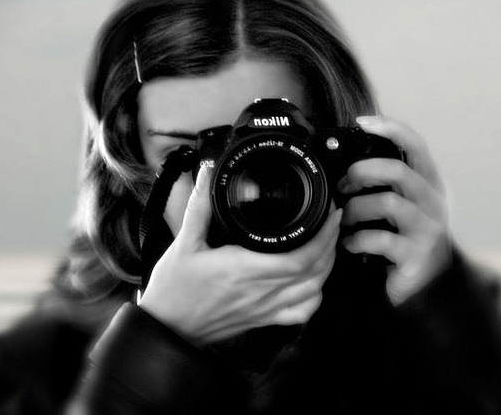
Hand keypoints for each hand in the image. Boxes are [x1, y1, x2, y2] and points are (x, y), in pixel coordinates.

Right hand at [139, 165, 341, 345]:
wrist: (167, 328)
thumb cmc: (174, 289)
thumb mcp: (183, 243)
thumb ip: (199, 206)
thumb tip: (207, 173)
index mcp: (245, 269)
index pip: (300, 256)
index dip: (324, 236)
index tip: (330, 214)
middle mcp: (261, 291)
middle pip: (315, 272)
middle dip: (332, 244)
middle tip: (333, 222)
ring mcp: (265, 308)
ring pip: (313, 292)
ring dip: (327, 268)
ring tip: (328, 245)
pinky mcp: (264, 319)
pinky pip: (301, 313)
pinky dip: (316, 297)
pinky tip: (314, 282)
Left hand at [338, 116, 450, 304]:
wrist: (427, 287)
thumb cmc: (406, 240)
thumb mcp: (401, 207)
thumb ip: (385, 185)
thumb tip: (346, 165)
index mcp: (428, 184)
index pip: (416, 144)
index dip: (390, 128)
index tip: (362, 122)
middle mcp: (433, 202)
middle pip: (398, 171)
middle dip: (362, 171)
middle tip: (342, 184)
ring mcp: (427, 228)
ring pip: (387, 203)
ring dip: (355, 209)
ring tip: (343, 219)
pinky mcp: (415, 254)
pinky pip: (380, 239)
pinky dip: (357, 240)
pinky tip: (349, 244)